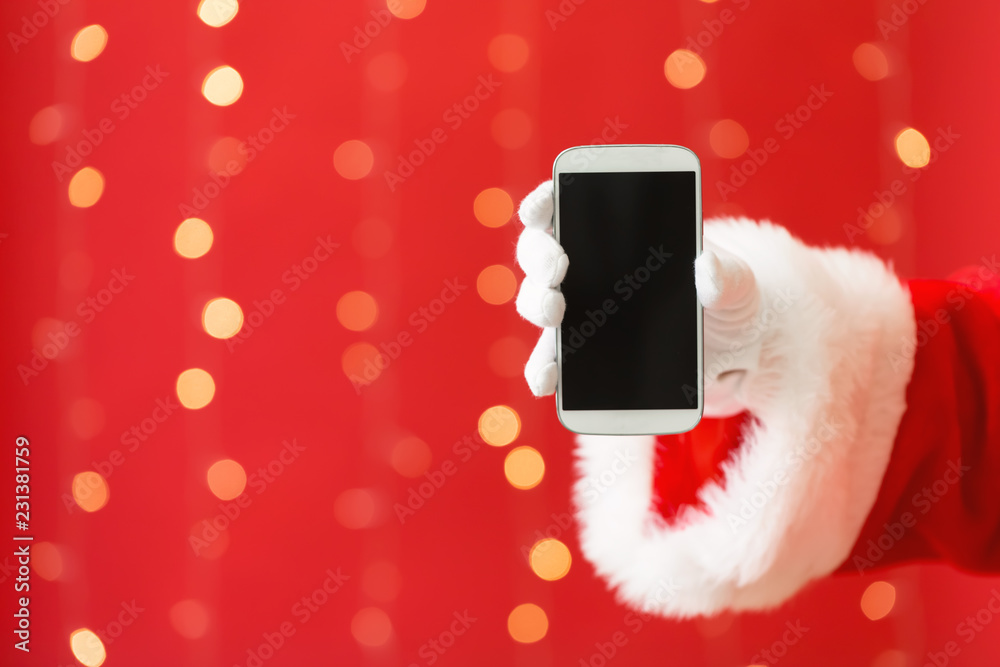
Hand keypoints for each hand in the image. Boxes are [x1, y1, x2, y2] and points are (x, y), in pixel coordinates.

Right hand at [514, 180, 766, 417]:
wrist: (733, 352)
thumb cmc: (729, 300)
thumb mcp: (738, 283)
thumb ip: (726, 275)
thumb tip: (707, 265)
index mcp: (617, 235)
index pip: (565, 207)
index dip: (544, 203)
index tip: (540, 209)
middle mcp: (586, 270)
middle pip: (539, 252)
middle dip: (539, 256)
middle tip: (557, 268)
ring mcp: (580, 312)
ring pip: (538, 301)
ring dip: (537, 305)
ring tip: (556, 315)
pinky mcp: (583, 356)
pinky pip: (552, 361)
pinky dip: (543, 369)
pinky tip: (547, 380)